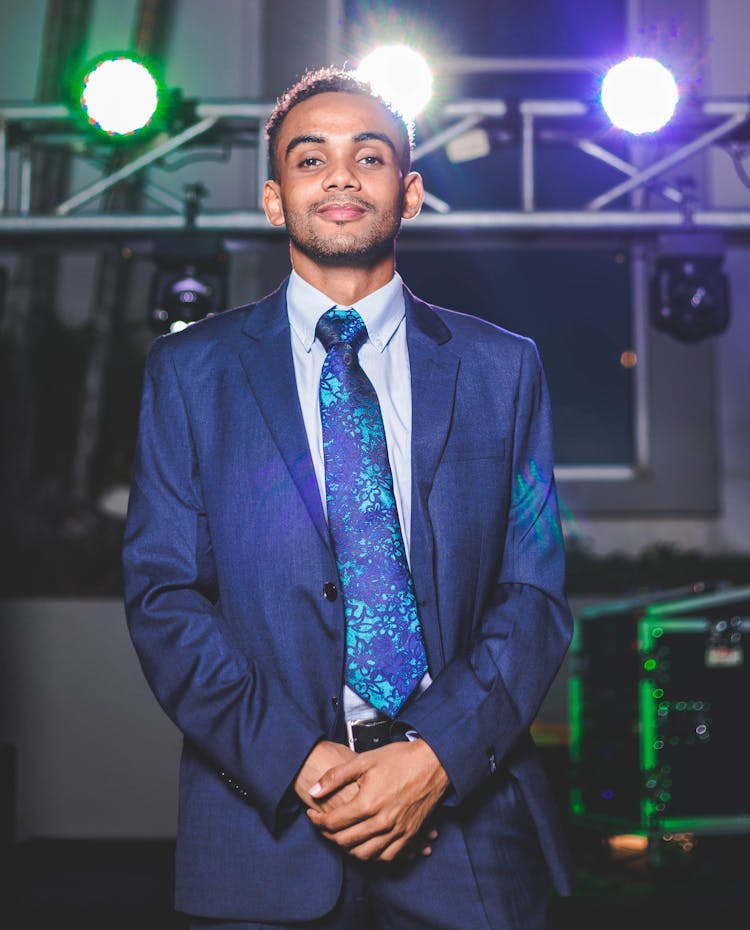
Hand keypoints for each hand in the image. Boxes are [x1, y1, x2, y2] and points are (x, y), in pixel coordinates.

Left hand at [306, 739, 448, 861]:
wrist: (433, 762)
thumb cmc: (400, 759)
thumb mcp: (363, 760)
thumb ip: (335, 776)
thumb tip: (314, 791)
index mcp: (368, 804)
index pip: (333, 823)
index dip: (317, 820)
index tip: (312, 813)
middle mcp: (382, 823)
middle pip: (345, 842)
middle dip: (328, 835)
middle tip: (323, 825)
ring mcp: (397, 832)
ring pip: (365, 855)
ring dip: (348, 848)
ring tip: (341, 835)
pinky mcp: (409, 835)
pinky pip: (387, 857)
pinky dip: (372, 855)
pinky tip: (366, 844)